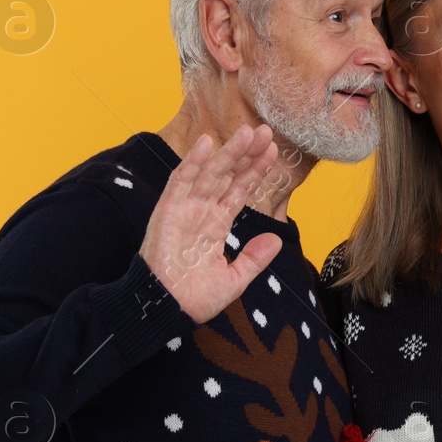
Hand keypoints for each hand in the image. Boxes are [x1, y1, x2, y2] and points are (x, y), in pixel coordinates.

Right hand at [139, 124, 282, 321]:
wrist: (166, 310)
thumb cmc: (194, 298)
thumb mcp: (234, 279)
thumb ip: (254, 258)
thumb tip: (276, 239)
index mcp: (216, 225)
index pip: (240, 191)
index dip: (255, 171)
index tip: (273, 152)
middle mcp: (201, 212)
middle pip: (228, 176)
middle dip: (246, 154)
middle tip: (265, 132)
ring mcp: (184, 210)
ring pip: (209, 174)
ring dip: (227, 153)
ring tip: (247, 132)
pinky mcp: (167, 212)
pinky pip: (180, 182)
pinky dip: (193, 162)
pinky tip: (207, 143)